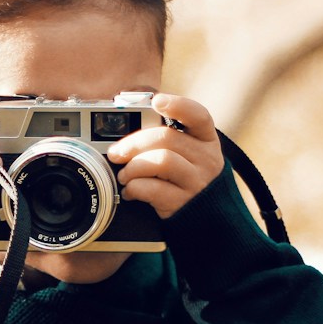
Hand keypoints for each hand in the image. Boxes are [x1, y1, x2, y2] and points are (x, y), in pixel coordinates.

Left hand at [107, 93, 223, 218]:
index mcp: (206, 140)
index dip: (178, 105)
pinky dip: (134, 188)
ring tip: (124, 176)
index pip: (198, 115)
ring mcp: (197, 182)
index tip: (157, 101)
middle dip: (133, 143)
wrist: (205, 221)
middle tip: (116, 153)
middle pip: (167, 138)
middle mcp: (206, 158)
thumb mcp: (187, 156)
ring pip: (161, 161)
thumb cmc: (186, 180)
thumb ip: (167, 140)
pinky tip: (131, 192)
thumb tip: (125, 135)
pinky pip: (153, 189)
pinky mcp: (183, 204)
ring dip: (133, 167)